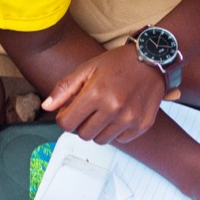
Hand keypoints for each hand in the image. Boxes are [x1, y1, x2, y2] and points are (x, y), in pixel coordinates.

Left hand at [42, 43, 168, 143]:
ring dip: (99, 129)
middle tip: (89, 110)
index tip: (70, 111)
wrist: (153, 59)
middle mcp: (113, 108)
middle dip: (81, 124)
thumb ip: (65, 88)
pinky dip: (117, 131)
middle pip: (83, 135)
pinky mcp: (143, 125)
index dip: (64, 118)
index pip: (67, 123)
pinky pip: (121, 140)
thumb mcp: (87, 68)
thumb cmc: (118, 62)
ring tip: (106, 111)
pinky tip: (121, 114)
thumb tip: (46, 107)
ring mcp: (130, 118)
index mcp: (96, 93)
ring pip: (101, 140)